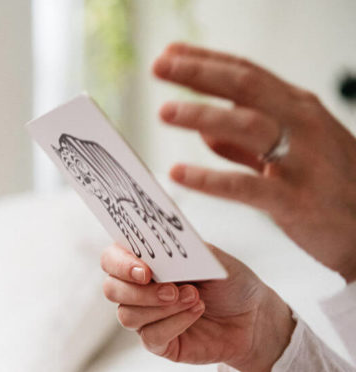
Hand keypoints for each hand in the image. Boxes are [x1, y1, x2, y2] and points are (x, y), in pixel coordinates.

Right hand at [101, 243, 295, 371]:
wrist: (254, 317)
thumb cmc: (230, 283)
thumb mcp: (212, 259)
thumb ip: (185, 251)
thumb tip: (162, 247)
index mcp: (144, 262)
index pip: (111, 259)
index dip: (120, 264)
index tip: (145, 271)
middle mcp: (138, 290)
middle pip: (112, 290)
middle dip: (140, 292)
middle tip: (174, 290)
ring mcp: (145, 317)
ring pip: (127, 315)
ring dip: (161, 307)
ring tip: (195, 299)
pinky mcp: (157, 342)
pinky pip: (150, 336)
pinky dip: (174, 324)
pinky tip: (197, 314)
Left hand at [153, 42, 355, 281]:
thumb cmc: (331, 189)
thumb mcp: (293, 153)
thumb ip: (245, 144)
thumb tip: (205, 130)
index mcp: (299, 109)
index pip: (248, 73)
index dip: (207, 61)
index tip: (169, 53)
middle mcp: (302, 125)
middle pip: (245, 86)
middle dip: (200, 73)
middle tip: (158, 65)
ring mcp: (300, 160)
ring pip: (247, 125)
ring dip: (203, 114)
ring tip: (163, 111)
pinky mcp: (294, 199)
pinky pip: (246, 185)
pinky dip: (210, 178)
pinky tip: (178, 174)